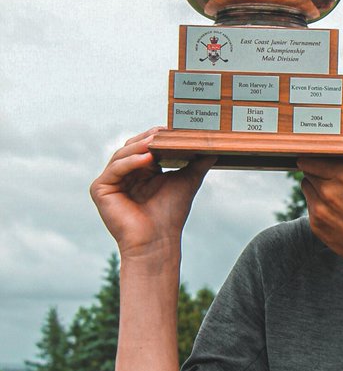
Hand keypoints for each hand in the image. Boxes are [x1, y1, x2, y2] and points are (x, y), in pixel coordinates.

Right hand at [90, 128, 214, 258]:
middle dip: (148, 138)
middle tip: (164, 132)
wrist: (158, 241)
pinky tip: (147, 160)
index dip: (157, 136)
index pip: (144, 146)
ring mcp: (110, 181)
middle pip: (132, 147)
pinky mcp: (100, 189)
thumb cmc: (171, 215)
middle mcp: (123, 174)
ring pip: (123, 154)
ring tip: (156, 142)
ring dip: (140, 147)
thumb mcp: (186, 181)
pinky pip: (115, 169)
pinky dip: (131, 162)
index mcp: (139, 170)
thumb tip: (215, 147)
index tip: (173, 129)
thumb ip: (197, 163)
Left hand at [297, 123, 342, 273]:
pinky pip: (310, 208)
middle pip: (307, 170)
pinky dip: (320, 205)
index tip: (323, 154)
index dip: (318, 153)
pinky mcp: (317, 228)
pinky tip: (339, 211)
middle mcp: (327, 192)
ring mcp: (320, 211)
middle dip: (317, 168)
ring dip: (316, 186)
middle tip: (332, 173)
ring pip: (306, 188)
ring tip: (337, 192)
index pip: (311, 155)